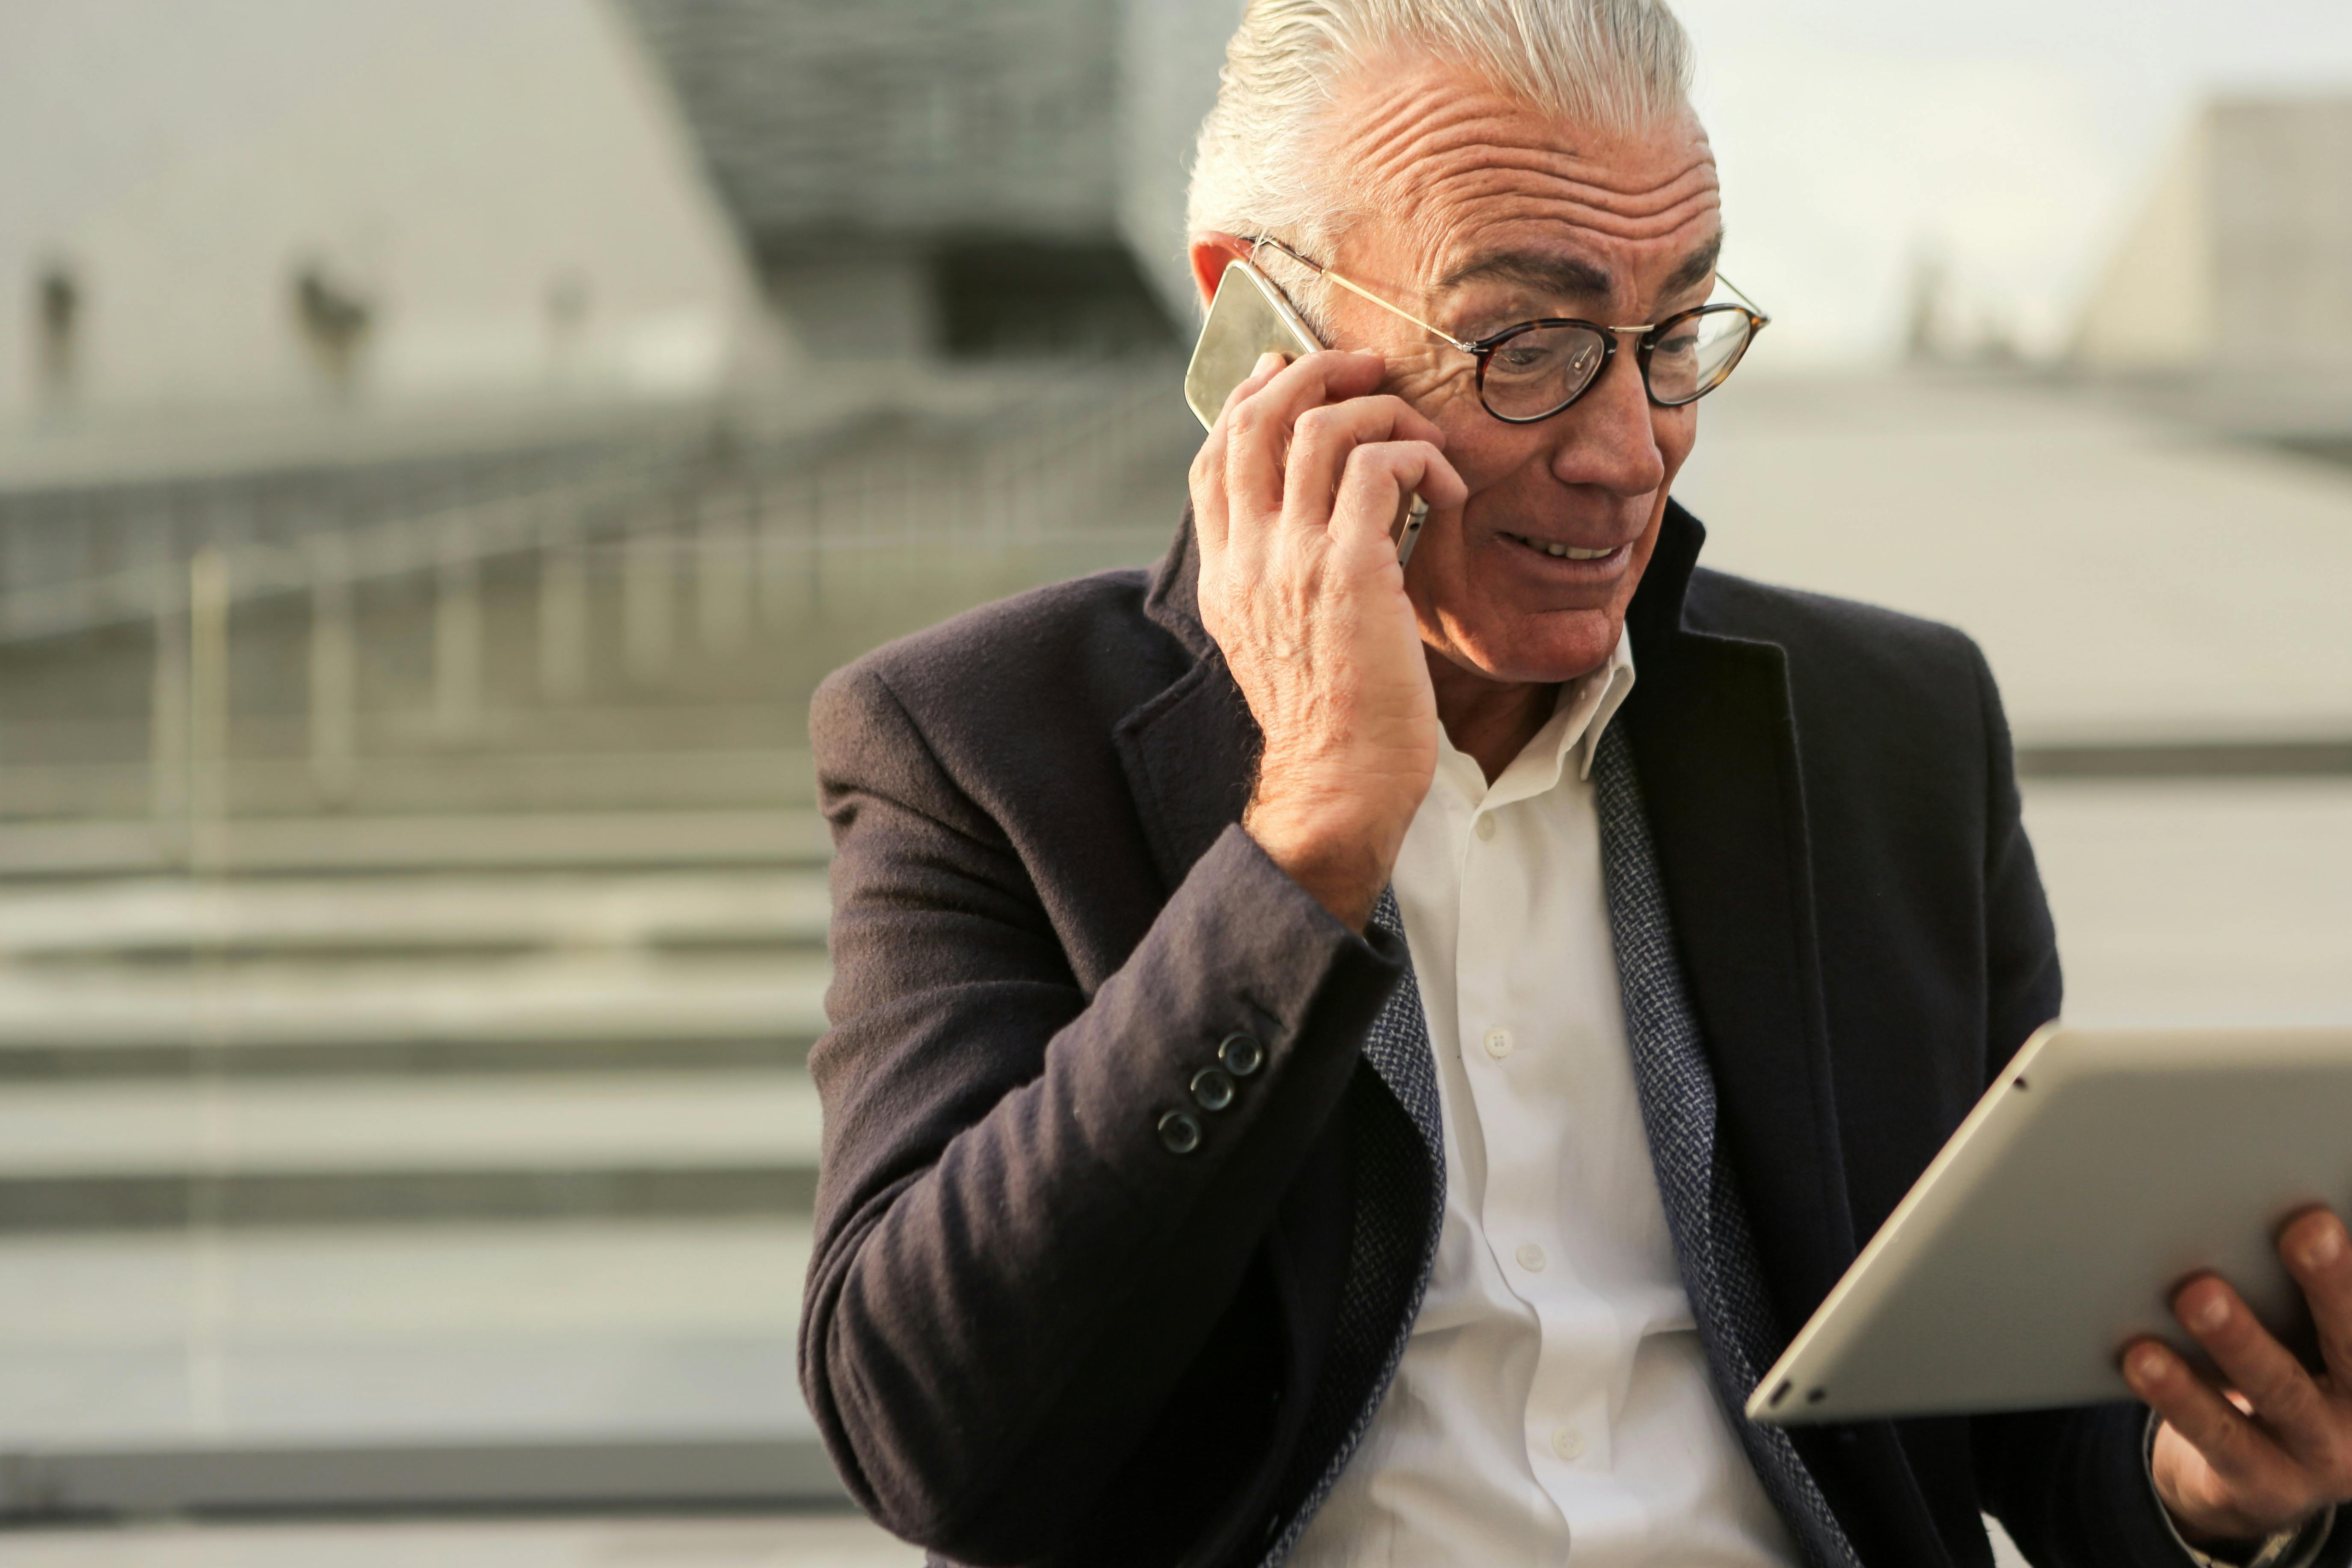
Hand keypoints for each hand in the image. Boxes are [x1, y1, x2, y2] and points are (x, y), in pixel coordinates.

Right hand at [1189, 349, 1465, 929]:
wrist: (1340, 782)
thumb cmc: (1332, 719)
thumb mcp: (1280, 639)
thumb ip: (1281, 576)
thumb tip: (1314, 519)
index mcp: (1225, 574)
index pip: (1213, 457)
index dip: (1249, 398)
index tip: (1289, 372)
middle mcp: (1247, 558)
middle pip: (1256, 420)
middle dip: (1313, 373)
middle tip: (1366, 367)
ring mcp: (1292, 560)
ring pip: (1319, 428)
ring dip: (1379, 409)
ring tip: (1421, 434)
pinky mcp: (1350, 569)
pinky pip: (1379, 466)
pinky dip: (1419, 456)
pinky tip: (1447, 487)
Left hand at [2124, 1207, 2351, 1547]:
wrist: (2267, 1478)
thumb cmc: (2294, 1368)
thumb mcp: (2316, 1336)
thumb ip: (2313, 1292)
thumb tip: (2299, 1209)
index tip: (2338, 1215)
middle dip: (2332, 1283)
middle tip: (2305, 1229)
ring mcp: (2320, 1454)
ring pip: (2281, 1390)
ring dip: (2239, 1339)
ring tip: (2197, 1293)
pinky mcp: (2264, 1484)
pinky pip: (2219, 1436)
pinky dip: (2180, 1394)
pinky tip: (2142, 1357)